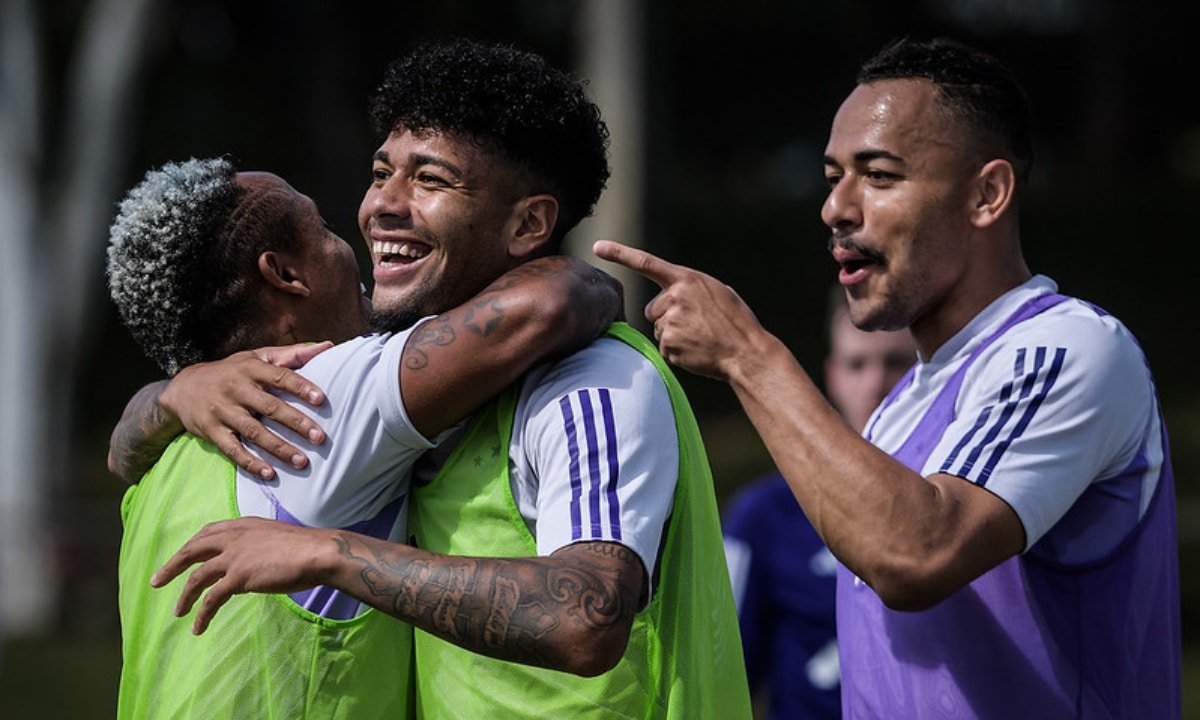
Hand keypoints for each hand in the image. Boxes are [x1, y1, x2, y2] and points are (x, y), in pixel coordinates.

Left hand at [151, 517, 334, 633]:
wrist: (318, 553)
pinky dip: (202, 614)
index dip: (192, 545)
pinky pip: (211, 599)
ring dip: (184, 596)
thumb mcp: (277, 537)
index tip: (182, 555)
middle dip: (172, 566)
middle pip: (192, 550)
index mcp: (244, 525)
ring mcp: (234, 557)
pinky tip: (198, 627)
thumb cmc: (306, 547)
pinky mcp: (239, 577)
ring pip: (197, 578)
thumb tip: (254, 562)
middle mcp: (234, 538)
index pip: (208, 532)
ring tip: (178, 613)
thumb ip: (260, 544)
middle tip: (156, 581)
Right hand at [160, 342, 332, 478]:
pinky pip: (233, 449)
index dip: (300, 387)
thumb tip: (328, 346)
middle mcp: (236, 388)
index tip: (321, 399)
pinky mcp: (211, 431)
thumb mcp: (256, 357)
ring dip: (279, 448)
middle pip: (270, 407)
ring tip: (302, 461)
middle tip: (320, 437)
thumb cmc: (232, 371)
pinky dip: (251, 463)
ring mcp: (222, 411)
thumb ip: (292, 354)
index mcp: (250, 368)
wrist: (183, 387)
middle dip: (296, 423)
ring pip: (254, 432)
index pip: (279, 376)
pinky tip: (269, 474)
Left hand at [592, 241, 763, 379]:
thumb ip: (690, 289)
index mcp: (687, 279)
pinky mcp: (669, 344)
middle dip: (667, 316)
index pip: (647, 263)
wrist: (746, 351)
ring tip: (700, 337)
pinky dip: (677, 351)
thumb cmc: (735, 321)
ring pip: (658, 328)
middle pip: (653, 308)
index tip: (597, 247)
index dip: (620, 254)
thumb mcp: (717, 292)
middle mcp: (675, 297)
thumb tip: (672, 296)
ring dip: (673, 334)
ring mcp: (670, 321)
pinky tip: (697, 350)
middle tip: (695, 324)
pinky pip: (664, 347)